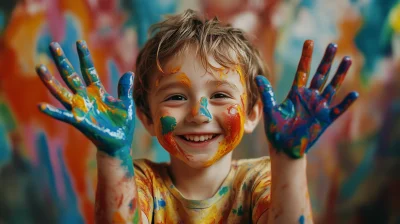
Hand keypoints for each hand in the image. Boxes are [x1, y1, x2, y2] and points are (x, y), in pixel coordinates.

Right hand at [36, 41, 134, 155]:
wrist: (119, 143)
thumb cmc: (122, 124)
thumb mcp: (126, 104)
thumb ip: (125, 89)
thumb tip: (129, 72)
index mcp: (97, 92)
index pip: (88, 70)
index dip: (84, 57)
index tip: (79, 42)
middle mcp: (86, 98)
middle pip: (71, 76)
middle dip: (62, 61)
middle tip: (53, 45)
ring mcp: (81, 109)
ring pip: (62, 92)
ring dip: (51, 81)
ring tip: (40, 68)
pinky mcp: (79, 121)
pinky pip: (64, 116)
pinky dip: (53, 112)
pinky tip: (41, 106)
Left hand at [255, 40, 357, 158]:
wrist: (284, 148)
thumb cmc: (276, 130)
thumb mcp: (270, 110)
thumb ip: (266, 93)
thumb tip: (258, 77)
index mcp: (296, 93)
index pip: (303, 70)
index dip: (306, 57)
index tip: (309, 42)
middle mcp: (309, 97)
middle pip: (320, 75)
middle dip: (326, 60)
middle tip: (332, 44)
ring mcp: (318, 107)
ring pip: (332, 87)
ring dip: (339, 74)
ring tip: (347, 59)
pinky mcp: (325, 120)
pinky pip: (338, 109)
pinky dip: (346, 103)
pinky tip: (354, 93)